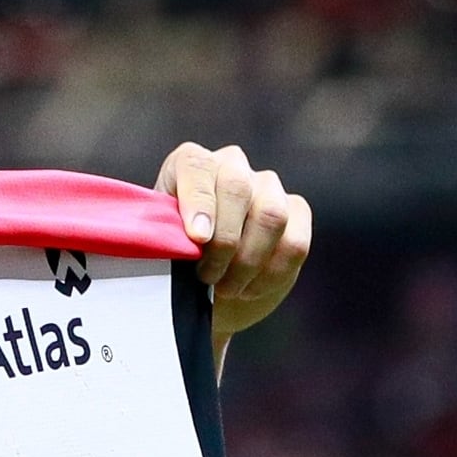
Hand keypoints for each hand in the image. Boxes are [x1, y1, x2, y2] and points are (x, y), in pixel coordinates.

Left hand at [159, 143, 310, 343]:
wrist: (207, 292)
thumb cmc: (176, 264)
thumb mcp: (159, 249)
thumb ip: (166, 237)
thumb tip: (181, 242)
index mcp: (190, 165)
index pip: (197, 166)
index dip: (199, 201)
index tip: (197, 238)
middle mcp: (231, 165)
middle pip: (237, 188)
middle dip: (223, 241)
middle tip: (206, 276)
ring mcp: (268, 186)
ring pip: (271, 215)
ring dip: (247, 261)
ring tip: (226, 287)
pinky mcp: (296, 213)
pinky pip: (294, 242)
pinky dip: (270, 274)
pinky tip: (249, 289)